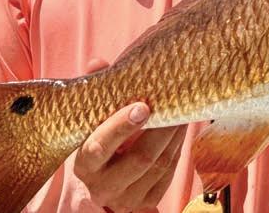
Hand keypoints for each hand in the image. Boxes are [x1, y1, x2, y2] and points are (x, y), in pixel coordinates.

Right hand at [72, 102, 186, 212]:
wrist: (101, 181)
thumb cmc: (99, 143)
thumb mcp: (94, 128)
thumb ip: (105, 104)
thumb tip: (110, 69)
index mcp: (85, 165)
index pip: (100, 147)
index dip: (121, 126)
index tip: (142, 107)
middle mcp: (103, 187)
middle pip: (140, 158)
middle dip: (162, 130)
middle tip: (175, 105)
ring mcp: (126, 199)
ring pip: (160, 165)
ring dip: (175, 136)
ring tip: (182, 113)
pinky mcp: (146, 203)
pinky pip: (168, 174)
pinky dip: (177, 149)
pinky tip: (179, 131)